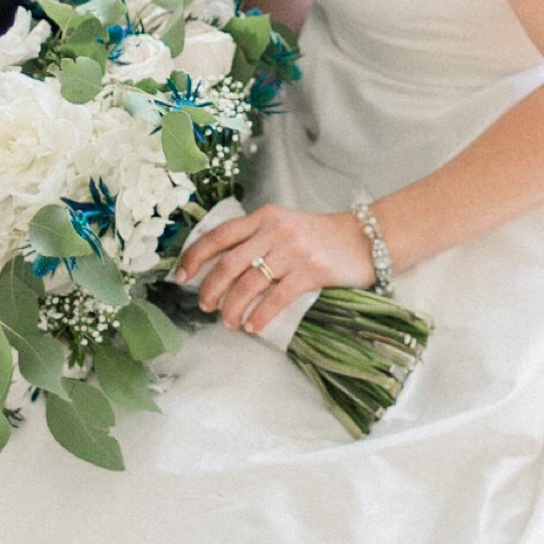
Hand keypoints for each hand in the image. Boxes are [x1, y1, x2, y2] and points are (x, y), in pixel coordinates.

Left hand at [176, 203, 372, 333]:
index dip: (194, 256)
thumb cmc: (319, 237)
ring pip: (249, 284)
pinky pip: (277, 298)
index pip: (218, 236)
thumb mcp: (283, 226)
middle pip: (229, 264)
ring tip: (227, 321)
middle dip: (210, 289)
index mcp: (263, 217)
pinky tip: (253, 326)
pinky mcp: (311, 271)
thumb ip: (255, 239)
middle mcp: (275, 231)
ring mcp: (293, 250)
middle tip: (205, 306)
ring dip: (232, 307)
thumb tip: (218, 268)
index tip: (181, 276)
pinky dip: (260, 315)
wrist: (363, 238)